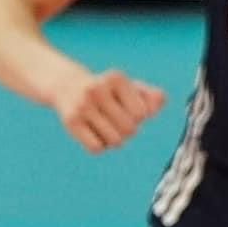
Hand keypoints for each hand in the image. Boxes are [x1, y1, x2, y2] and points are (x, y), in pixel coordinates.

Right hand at [51, 69, 167, 153]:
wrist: (67, 86)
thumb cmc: (107, 91)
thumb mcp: (129, 88)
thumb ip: (150, 96)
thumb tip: (161, 101)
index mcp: (115, 78)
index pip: (141, 113)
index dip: (137, 117)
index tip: (127, 109)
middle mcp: (97, 89)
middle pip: (129, 129)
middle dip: (127, 131)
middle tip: (116, 121)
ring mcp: (82, 105)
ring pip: (114, 141)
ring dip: (114, 140)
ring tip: (106, 127)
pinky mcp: (71, 122)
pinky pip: (96, 148)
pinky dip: (100, 146)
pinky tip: (93, 134)